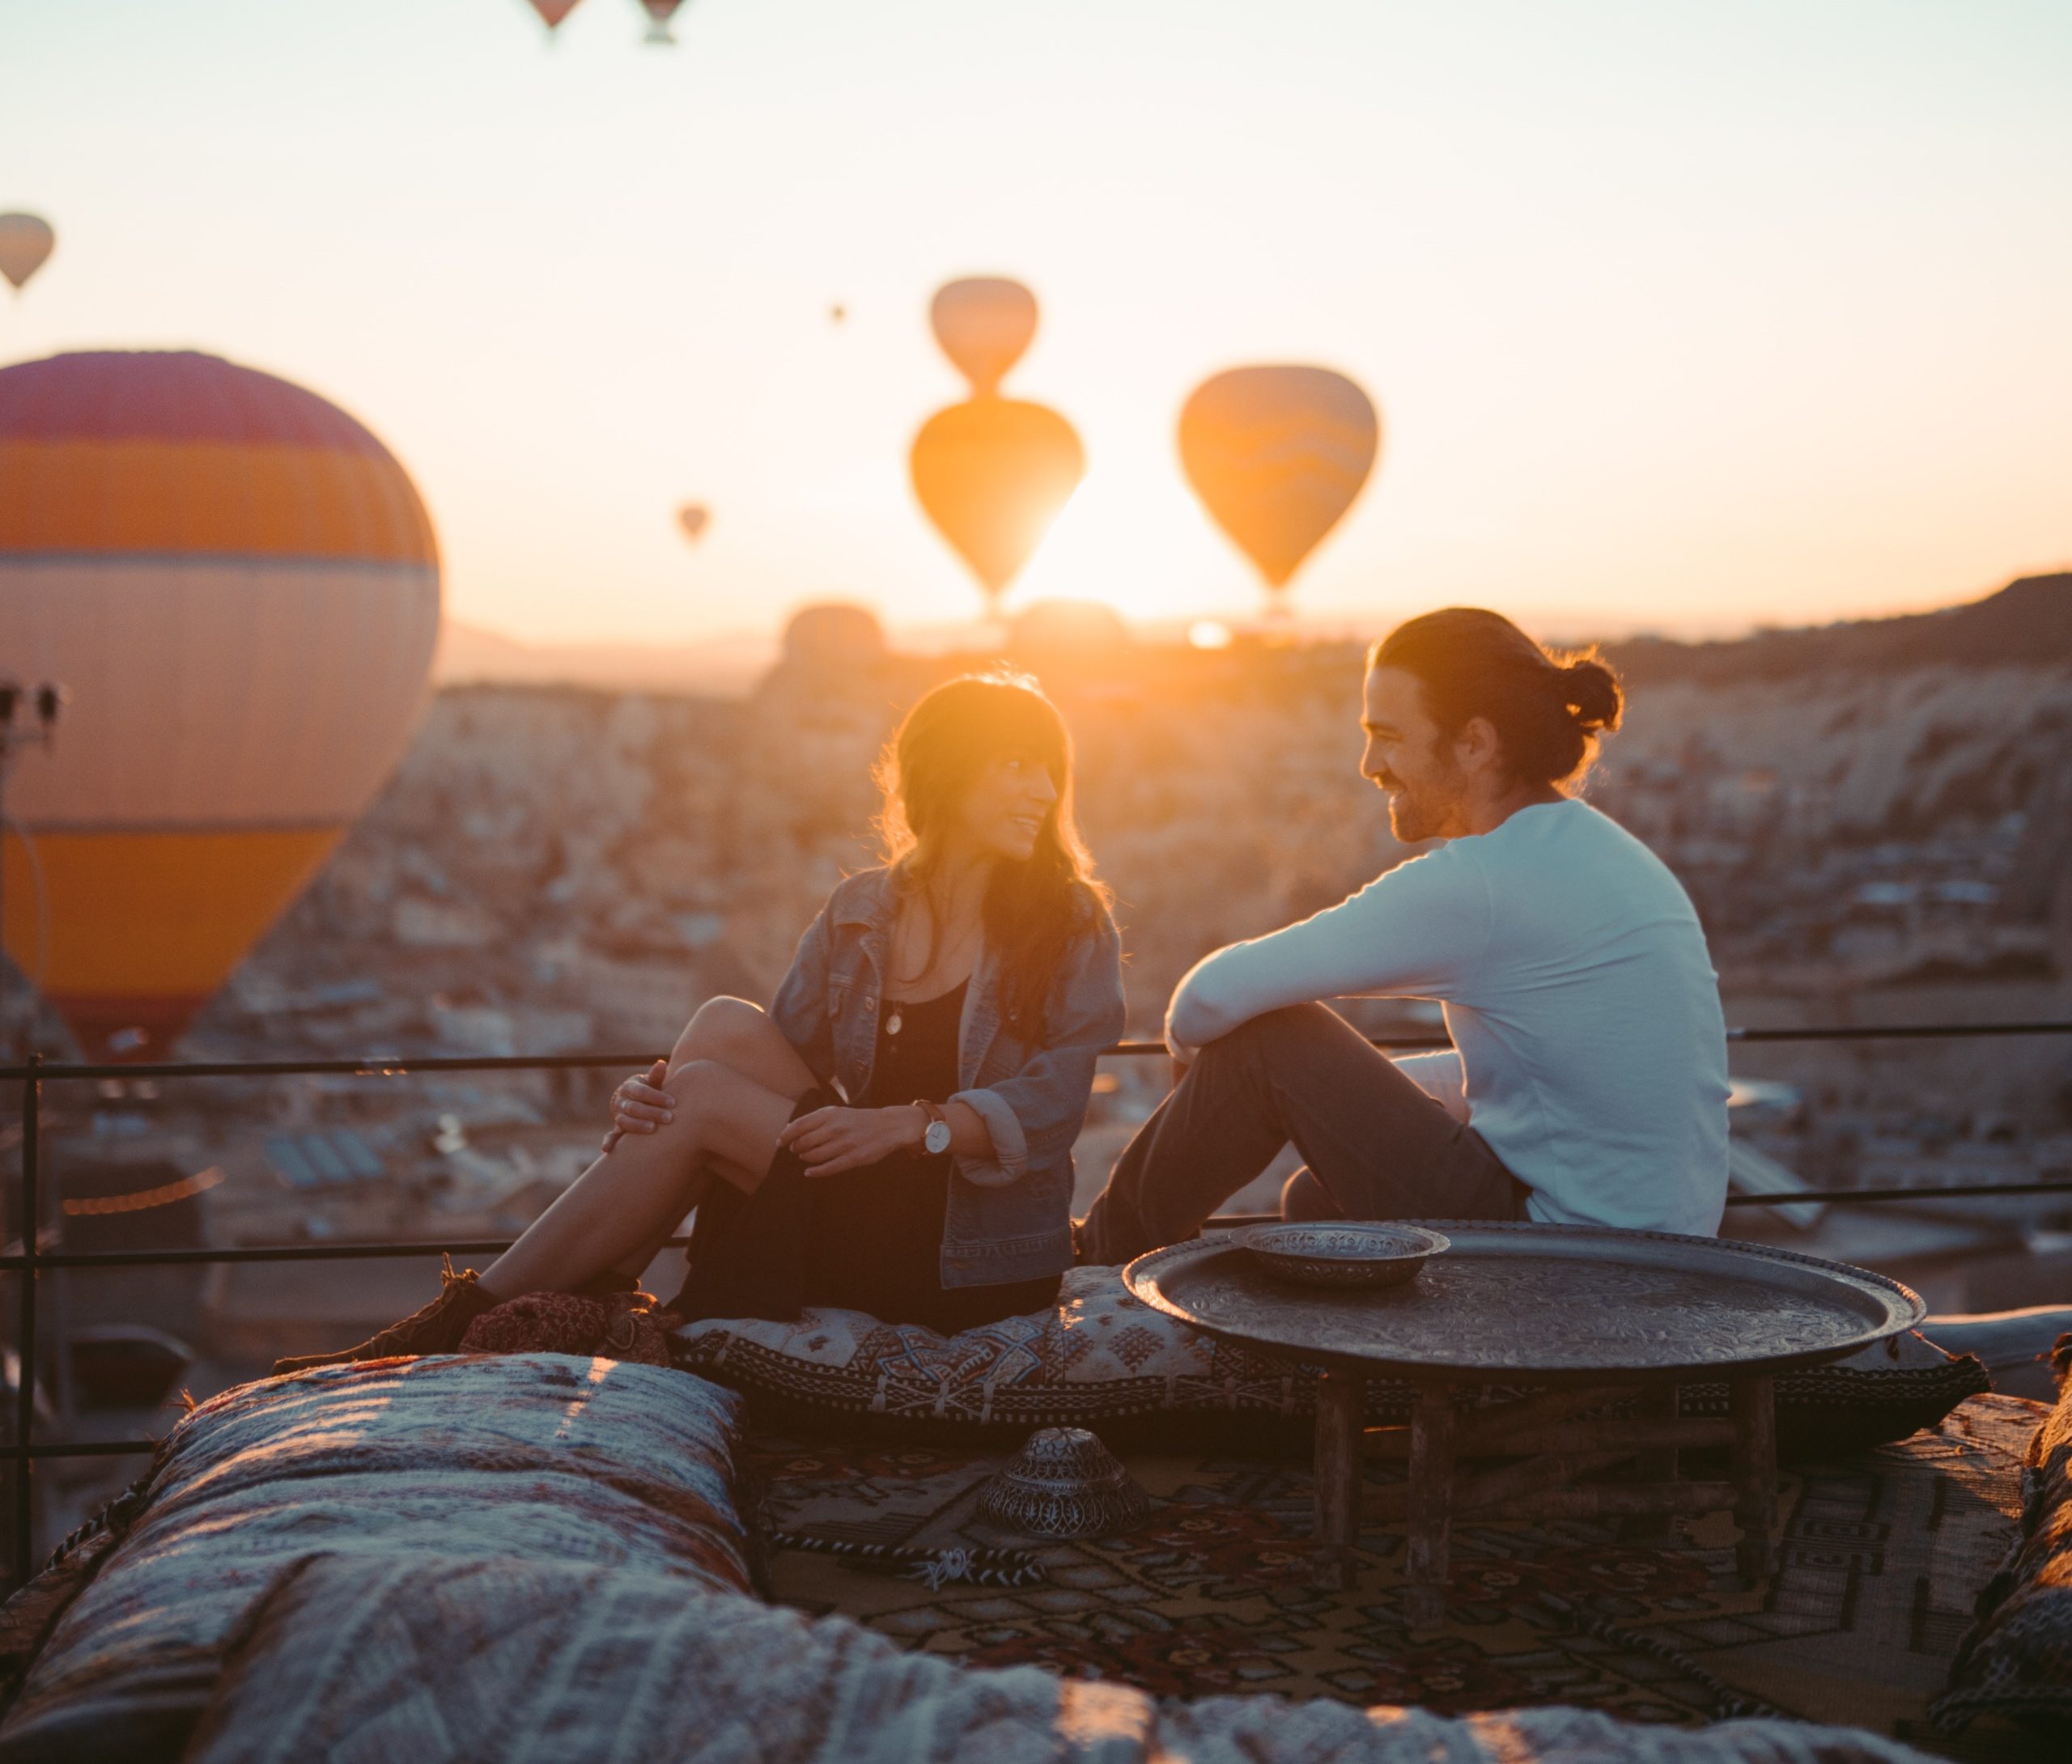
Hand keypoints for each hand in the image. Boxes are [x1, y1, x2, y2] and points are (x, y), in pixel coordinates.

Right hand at [602, 1059, 672, 1153]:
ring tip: (653, 1129)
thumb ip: (656, 1076)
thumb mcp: (651, 1082)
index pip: (642, 1092)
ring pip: (625, 1121)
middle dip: (651, 1112)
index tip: (673, 1103)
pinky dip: (608, 1141)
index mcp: (629, 1087)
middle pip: (634, 1107)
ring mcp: (618, 1115)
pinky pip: (611, 1135)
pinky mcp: (617, 1129)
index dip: (656, 1097)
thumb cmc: (649, 1090)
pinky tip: (606, 1149)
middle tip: (669, 1118)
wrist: (636, 1101)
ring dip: (637, 1126)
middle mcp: (621, 1101)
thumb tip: (661, 1063)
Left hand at [778, 1105, 926, 1177]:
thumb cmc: (858, 1120)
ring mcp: (845, 1144)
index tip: (780, 1142)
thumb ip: (815, 1120)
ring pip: (813, 1156)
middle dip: (795, 1149)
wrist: (889, 1126)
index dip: (786, 1136)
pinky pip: (828, 1168)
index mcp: (830, 1113)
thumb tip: (788, 1129)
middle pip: (803, 1143)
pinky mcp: (854, 1158)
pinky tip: (809, 1173)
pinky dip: (815, 1172)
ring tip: (806, 1158)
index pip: (799, 1125)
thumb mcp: (837, 1113)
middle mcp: (835, 1127)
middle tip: (796, 1151)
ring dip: (805, 1159)